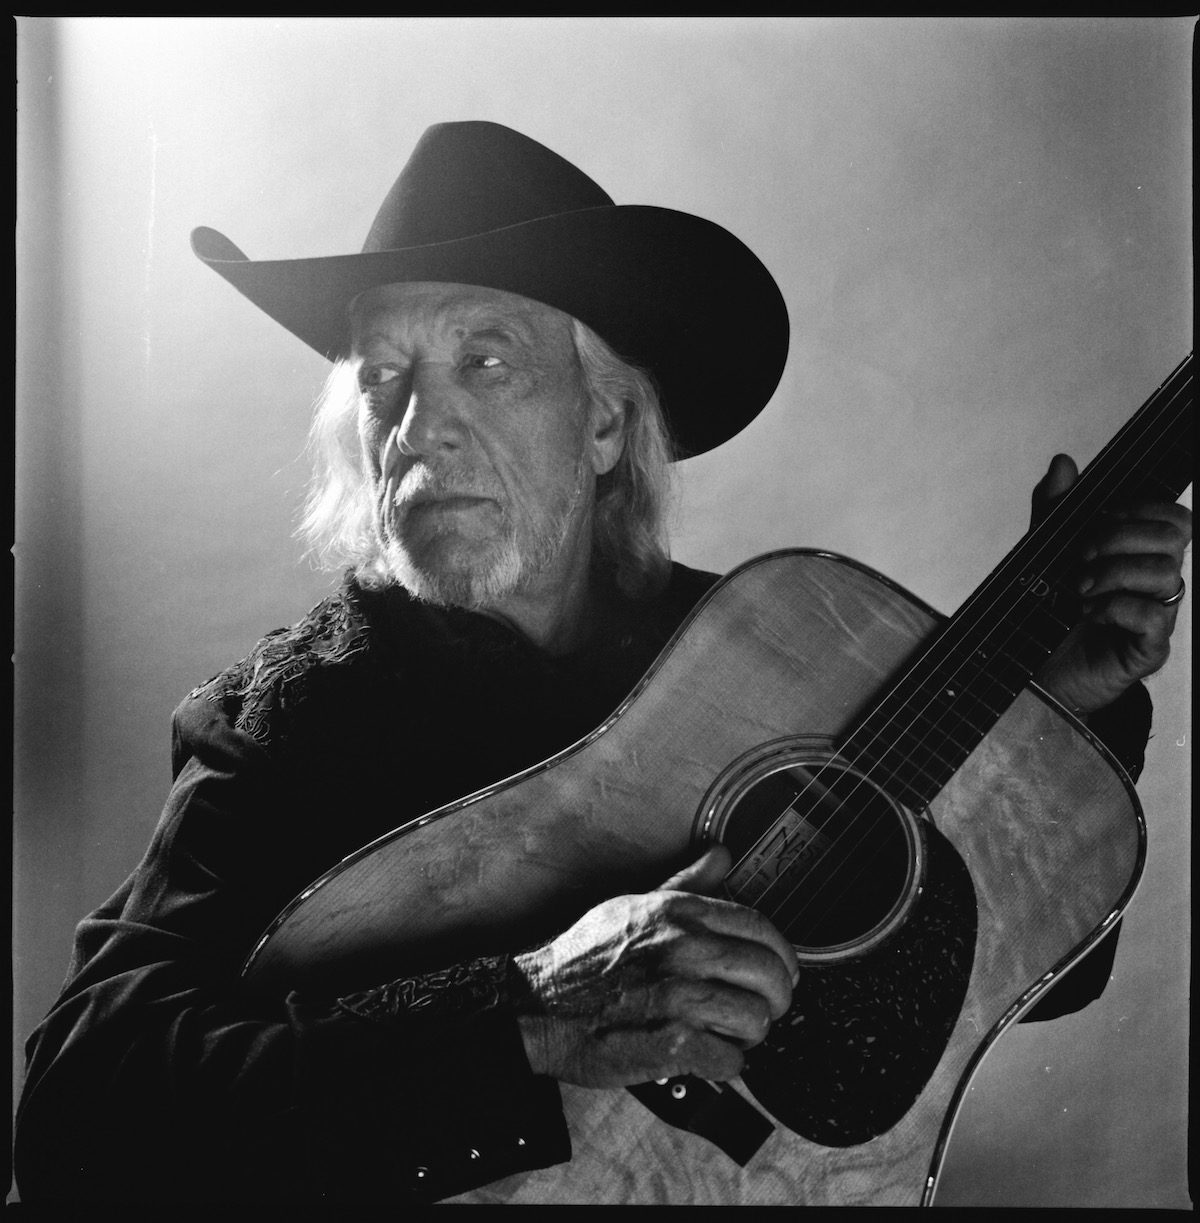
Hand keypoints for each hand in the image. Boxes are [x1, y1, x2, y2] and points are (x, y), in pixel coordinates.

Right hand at [513, 844, 797, 1087]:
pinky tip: (705, 1053)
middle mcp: (683, 949)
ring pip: (757, 1020)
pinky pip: (731, 1061)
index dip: (782, 955)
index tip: (781, 970)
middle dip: (774, 998)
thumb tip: (721, 855)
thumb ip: (686, 882)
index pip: (762, 927)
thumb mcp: (633, 904)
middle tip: (760, 1007)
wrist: (537, 1003)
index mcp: (679, 913)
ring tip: (726, 1031)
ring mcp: (678, 997)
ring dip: (747, 1033)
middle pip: (771, 975)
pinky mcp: (671, 1044)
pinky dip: (723, 1064)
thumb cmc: (584, 957)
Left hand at [1032, 454, 1190, 714]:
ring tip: (1078, 590)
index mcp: (1142, 555)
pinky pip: (1152, 616)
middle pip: (1175, 537)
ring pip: (1167, 573)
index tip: (1098, 521)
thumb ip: (1054, 509)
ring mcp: (1158, 615)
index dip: (1138, 510)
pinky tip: (1088, 613)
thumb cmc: (1051, 611)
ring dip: (1112, 574)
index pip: (1173, 517)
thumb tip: (1063, 462)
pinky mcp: (1149, 649)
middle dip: (1120, 537)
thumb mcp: (1045, 552)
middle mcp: (1158, 582)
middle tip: (1080, 558)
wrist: (1038, 671)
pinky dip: (1114, 608)